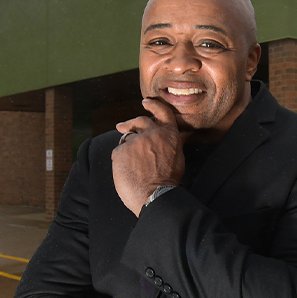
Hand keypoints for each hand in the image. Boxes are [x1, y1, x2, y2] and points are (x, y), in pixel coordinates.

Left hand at [111, 98, 184, 215]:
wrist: (155, 195)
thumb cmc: (168, 181)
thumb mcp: (177, 157)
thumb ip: (170, 143)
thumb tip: (167, 137)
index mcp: (168, 134)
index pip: (162, 112)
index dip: (153, 105)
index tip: (146, 102)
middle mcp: (151, 133)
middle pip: (139, 121)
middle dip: (130, 122)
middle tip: (122, 125)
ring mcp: (135, 141)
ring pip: (127, 138)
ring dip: (126, 146)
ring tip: (128, 160)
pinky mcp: (121, 151)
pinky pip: (118, 151)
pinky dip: (120, 159)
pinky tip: (125, 170)